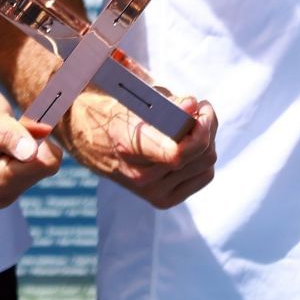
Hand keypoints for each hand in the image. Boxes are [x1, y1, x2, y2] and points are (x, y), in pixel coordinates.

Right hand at [0, 69, 61, 207]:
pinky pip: (39, 163)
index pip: (46, 164)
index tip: (16, 125)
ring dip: (30, 142)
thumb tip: (32, 155)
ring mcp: (5, 190)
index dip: (37, 138)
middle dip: (33, 142)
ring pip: (45, 163)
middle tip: (8, 128)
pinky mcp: (10, 183)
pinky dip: (30, 145)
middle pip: (47, 166)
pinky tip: (9, 140)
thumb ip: (9, 137)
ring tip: (4, 133)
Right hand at [61, 93, 217, 209]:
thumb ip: (167, 103)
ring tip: (194, 124)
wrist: (91, 141)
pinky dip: (204, 157)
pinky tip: (190, 144)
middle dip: (207, 124)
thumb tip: (193, 106)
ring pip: (207, 164)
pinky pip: (204, 176)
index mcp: (128, 147)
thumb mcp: (136, 99)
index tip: (199, 107)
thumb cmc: (118, 113)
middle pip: (200, 154)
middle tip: (201, 108)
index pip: (177, 153)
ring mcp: (151, 192)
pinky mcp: (163, 200)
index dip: (199, 129)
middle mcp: (139, 176)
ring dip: (208, 139)